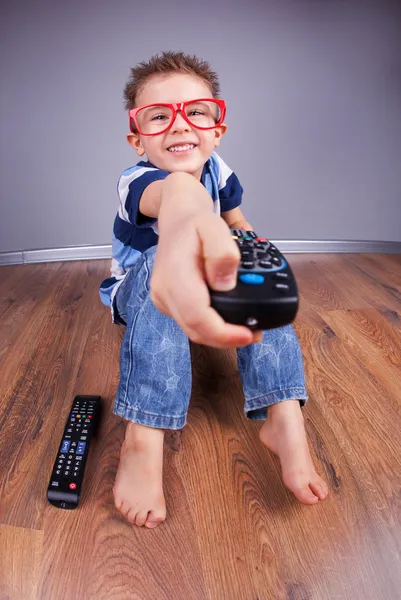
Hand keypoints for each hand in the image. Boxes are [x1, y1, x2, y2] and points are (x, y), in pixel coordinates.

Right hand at [150, 212, 262, 348]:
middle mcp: (164, 292)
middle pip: (196, 330)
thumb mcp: (214, 226)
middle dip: (227, 338)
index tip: (248, 334)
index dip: (223, 332)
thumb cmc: (195, 224)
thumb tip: (226, 283)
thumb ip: (223, 253)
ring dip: (220, 335)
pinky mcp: (169, 304)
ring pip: (194, 331)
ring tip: (246, 328)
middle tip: (255, 333)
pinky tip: (228, 321)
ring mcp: (164, 300)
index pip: (197, 315)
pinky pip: (192, 323)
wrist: (177, 221)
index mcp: (174, 275)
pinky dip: (212, 327)